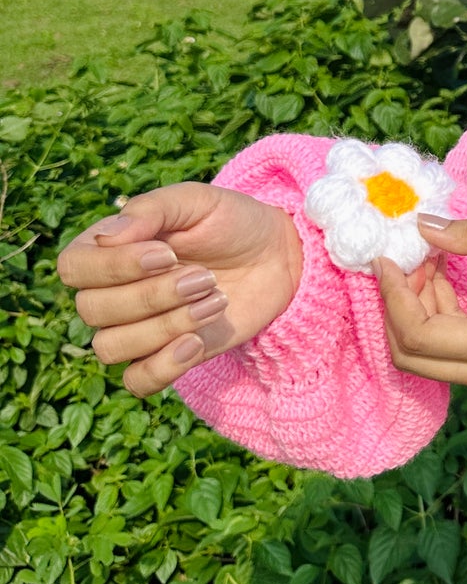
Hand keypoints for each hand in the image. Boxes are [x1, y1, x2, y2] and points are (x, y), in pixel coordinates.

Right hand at [57, 184, 303, 396]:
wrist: (276, 255)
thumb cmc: (228, 222)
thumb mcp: (196, 202)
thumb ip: (151, 210)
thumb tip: (106, 236)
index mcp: (107, 249)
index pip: (73, 267)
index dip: (114, 267)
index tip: (168, 253)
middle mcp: (111, 291)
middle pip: (92, 309)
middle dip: (152, 295)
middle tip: (204, 277)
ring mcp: (136, 328)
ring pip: (111, 347)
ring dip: (165, 326)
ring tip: (214, 301)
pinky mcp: (164, 357)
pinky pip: (137, 381)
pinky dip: (164, 367)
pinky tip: (197, 342)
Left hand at [376, 216, 466, 400]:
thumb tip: (423, 226)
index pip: (417, 334)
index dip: (392, 295)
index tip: (386, 257)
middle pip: (408, 354)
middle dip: (397, 306)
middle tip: (406, 261)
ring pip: (423, 355)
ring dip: (415, 308)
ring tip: (431, 260)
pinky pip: (445, 351)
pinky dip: (435, 316)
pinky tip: (445, 278)